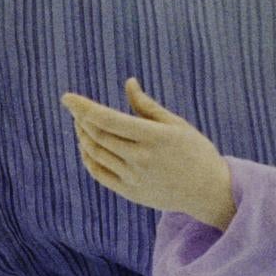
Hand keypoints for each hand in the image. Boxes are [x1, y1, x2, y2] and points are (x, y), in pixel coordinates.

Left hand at [61, 79, 236, 228]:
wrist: (208, 191)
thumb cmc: (195, 151)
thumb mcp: (176, 124)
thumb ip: (147, 106)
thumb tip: (128, 83)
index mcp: (153, 136)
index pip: (107, 118)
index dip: (83, 107)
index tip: (67, 97)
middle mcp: (140, 158)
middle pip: (97, 134)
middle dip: (81, 118)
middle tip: (76, 108)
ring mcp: (133, 177)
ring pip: (94, 153)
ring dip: (83, 135)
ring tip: (81, 124)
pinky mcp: (130, 192)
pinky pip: (98, 173)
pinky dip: (87, 157)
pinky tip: (87, 146)